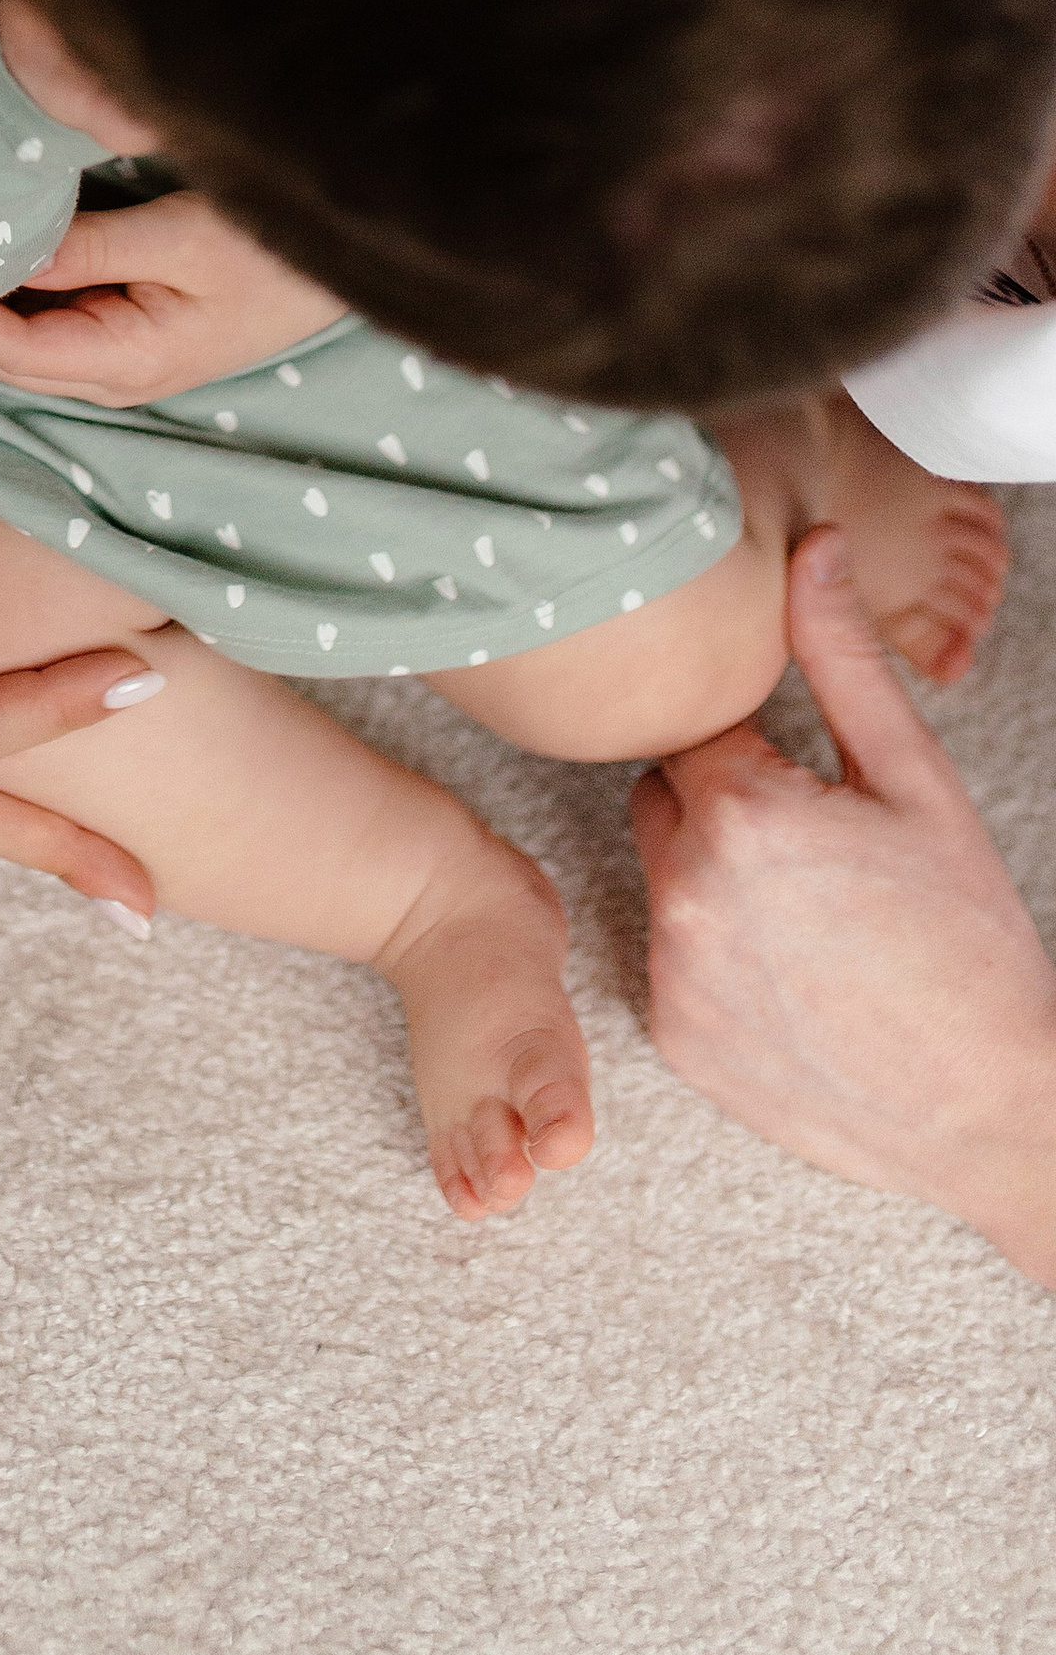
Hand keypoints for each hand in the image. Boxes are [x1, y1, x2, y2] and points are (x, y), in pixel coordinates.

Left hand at [0, 185, 342, 405]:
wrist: (342, 264)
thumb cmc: (272, 250)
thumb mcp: (180, 236)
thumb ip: (91, 246)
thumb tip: (6, 250)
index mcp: (126, 362)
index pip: (9, 350)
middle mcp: (118, 378)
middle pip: (4, 359)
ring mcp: (126, 363)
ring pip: (24, 347)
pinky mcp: (135, 337)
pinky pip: (55, 327)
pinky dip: (19, 296)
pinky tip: (4, 248)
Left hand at [631, 526, 1055, 1281]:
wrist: (990, 1110)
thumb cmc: (968, 943)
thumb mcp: (916, 782)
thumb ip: (844, 656)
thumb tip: (813, 544)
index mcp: (738, 810)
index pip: (695, 726)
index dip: (757, 749)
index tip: (808, 786)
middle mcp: (683, 887)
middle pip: (664, 795)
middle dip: (724, 805)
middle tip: (818, 855)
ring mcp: (671, 968)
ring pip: (664, 874)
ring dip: (714, 878)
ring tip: (812, 921)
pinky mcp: (671, 1034)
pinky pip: (670, 957)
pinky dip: (713, 957)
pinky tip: (792, 978)